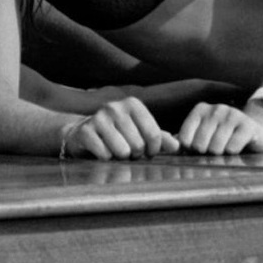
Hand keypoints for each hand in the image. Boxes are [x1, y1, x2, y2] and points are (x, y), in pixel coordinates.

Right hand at [63, 95, 178, 160]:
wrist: (85, 132)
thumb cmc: (118, 133)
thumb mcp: (140, 131)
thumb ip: (160, 137)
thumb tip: (177, 146)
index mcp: (132, 104)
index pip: (154, 135)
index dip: (153, 150)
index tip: (147, 152)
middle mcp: (115, 107)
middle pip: (138, 145)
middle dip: (136, 154)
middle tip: (129, 152)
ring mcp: (98, 118)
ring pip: (122, 151)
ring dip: (121, 157)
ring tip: (117, 152)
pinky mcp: (85, 131)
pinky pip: (104, 154)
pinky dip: (106, 159)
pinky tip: (102, 151)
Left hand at [174, 101, 262, 155]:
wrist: (257, 130)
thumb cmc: (224, 136)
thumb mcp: (203, 134)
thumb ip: (183, 139)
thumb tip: (164, 147)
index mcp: (200, 110)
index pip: (183, 138)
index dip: (190, 150)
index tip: (199, 148)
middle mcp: (215, 109)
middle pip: (199, 145)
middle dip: (206, 153)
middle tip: (215, 148)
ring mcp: (232, 115)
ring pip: (216, 148)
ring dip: (221, 154)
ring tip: (226, 147)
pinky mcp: (247, 125)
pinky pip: (232, 148)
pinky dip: (233, 153)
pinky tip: (238, 146)